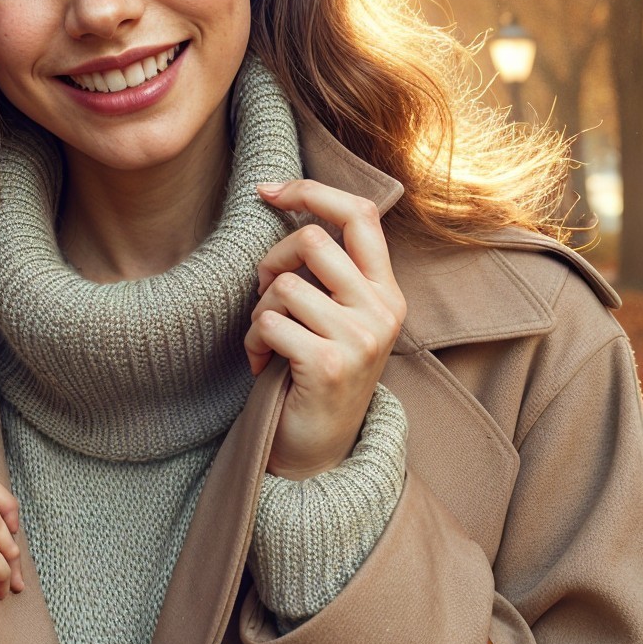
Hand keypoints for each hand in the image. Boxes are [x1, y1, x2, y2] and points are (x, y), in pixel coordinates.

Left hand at [243, 179, 406, 479]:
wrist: (319, 452)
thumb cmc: (317, 376)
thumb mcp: (338, 318)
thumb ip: (331, 272)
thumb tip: (288, 204)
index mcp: (387, 292)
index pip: (360, 214)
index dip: (312, 192)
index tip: (269, 191)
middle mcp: (383, 310)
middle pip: (312, 241)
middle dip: (270, 262)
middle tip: (264, 296)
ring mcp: (360, 338)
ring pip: (283, 285)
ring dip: (260, 313)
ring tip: (268, 343)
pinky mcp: (330, 364)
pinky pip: (270, 323)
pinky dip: (254, 342)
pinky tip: (263, 365)